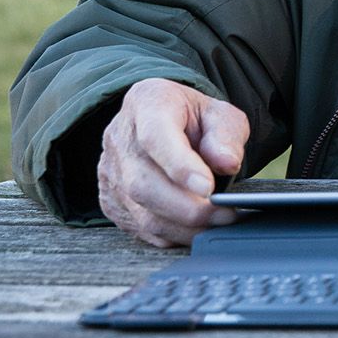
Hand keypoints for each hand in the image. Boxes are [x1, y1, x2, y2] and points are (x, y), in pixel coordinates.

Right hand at [97, 78, 248, 246]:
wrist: (163, 122)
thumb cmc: (192, 118)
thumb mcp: (220, 113)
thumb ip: (226, 134)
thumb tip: (227, 162)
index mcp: (146, 103)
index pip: (155, 137)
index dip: (180, 166)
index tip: (209, 187)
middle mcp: (119, 138)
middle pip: (142, 184)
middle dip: (188, 208)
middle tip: (225, 213)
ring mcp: (110, 173)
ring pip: (141, 213)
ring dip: (184, 226)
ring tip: (217, 221)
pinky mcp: (111, 202)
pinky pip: (141, 229)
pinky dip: (173, 234)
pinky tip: (196, 227)